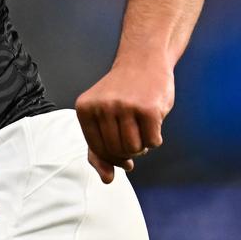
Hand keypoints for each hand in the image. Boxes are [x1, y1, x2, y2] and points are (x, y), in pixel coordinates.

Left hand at [75, 62, 173, 182]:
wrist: (143, 60)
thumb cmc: (122, 92)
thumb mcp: (103, 116)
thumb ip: (99, 148)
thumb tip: (107, 179)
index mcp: (85, 108)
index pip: (98, 149)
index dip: (112, 157)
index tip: (122, 154)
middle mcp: (102, 107)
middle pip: (116, 151)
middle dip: (129, 151)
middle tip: (134, 137)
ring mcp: (125, 107)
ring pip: (134, 149)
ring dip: (142, 146)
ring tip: (141, 128)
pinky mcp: (148, 109)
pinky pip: (153, 142)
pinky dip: (156, 138)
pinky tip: (153, 122)